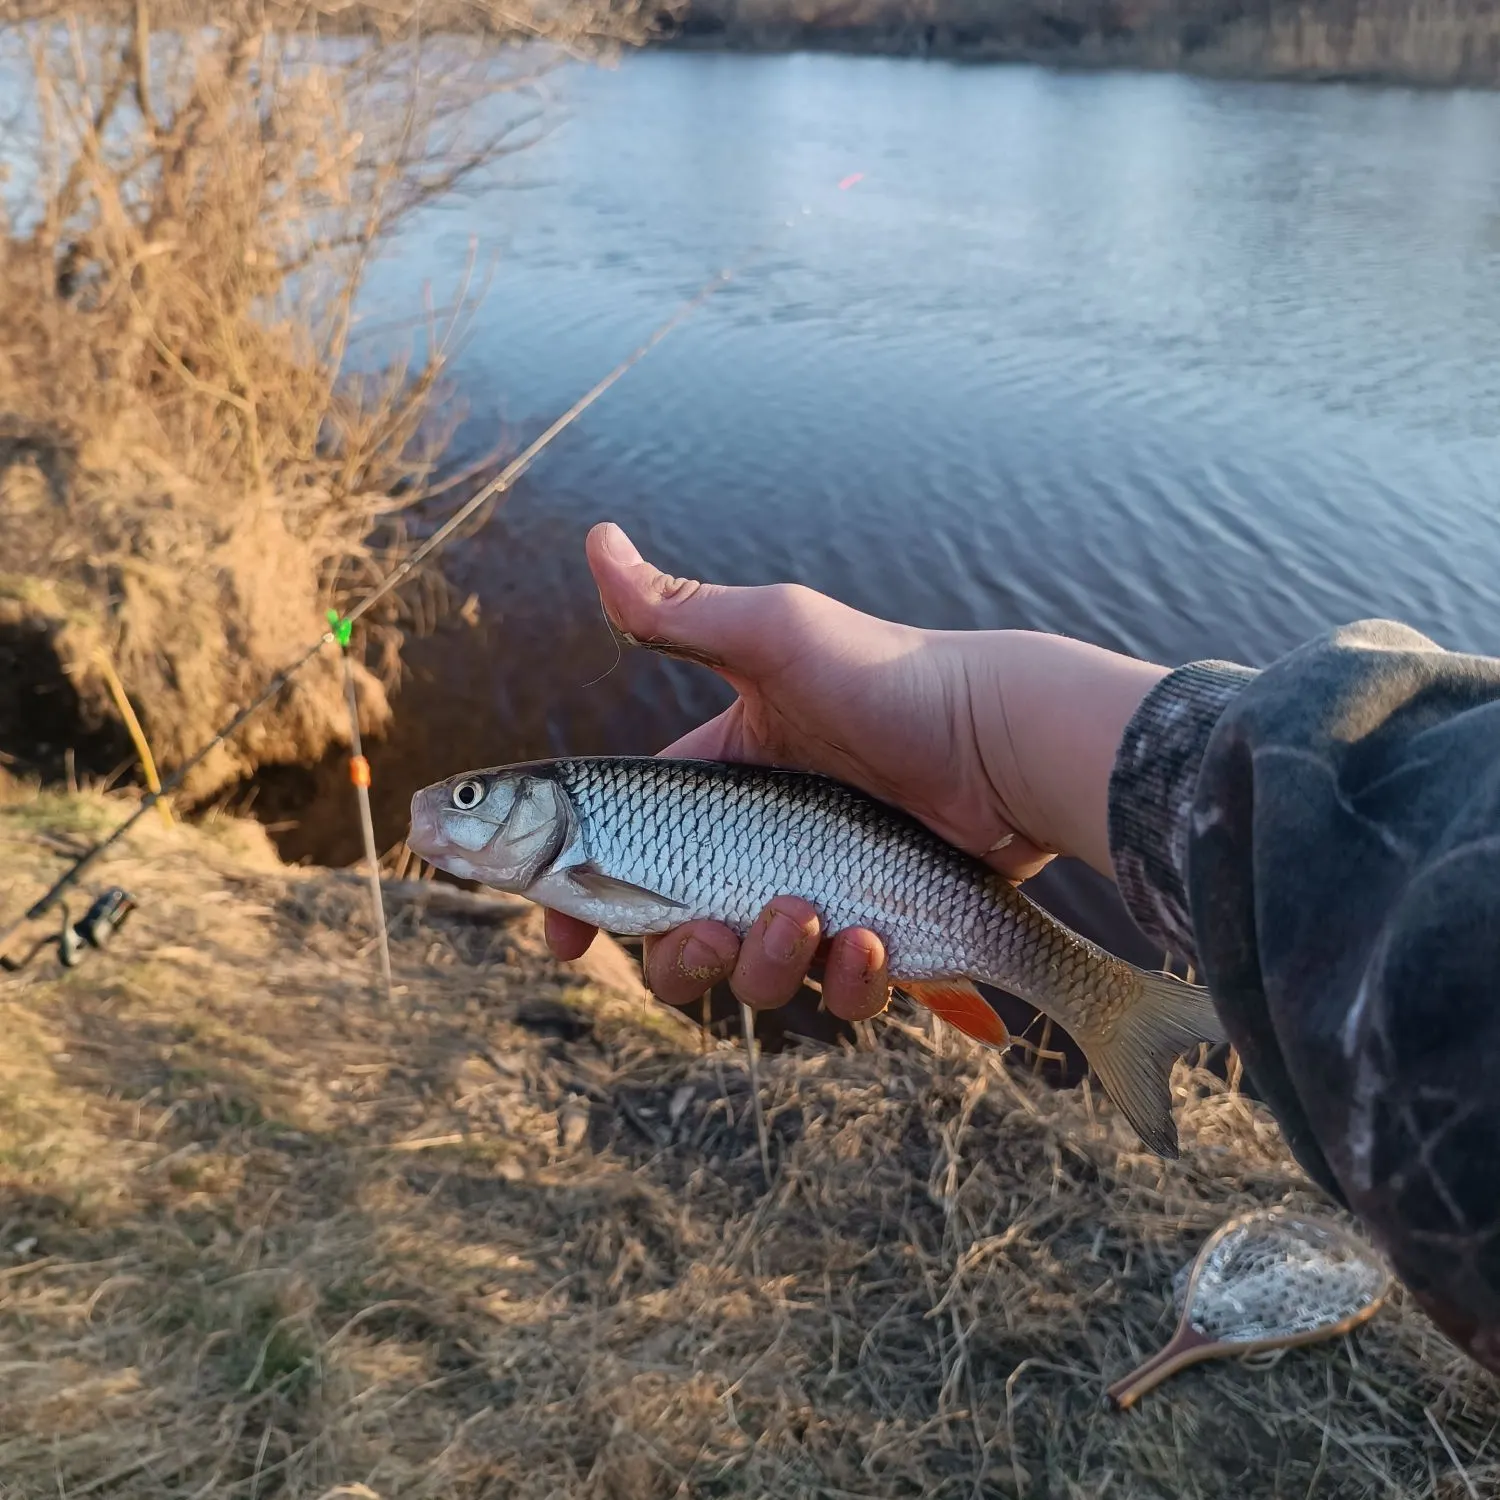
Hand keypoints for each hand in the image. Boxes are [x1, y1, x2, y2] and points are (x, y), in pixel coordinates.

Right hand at [545, 522, 1166, 1021]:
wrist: (1004, 738)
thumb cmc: (889, 676)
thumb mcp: (776, 635)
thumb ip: (679, 611)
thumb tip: (595, 537)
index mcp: (720, 789)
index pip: (626, 859)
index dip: (581, 901)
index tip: (558, 936)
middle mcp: (760, 851)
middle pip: (678, 941)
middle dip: (679, 954)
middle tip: (709, 929)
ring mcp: (820, 900)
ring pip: (756, 978)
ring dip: (765, 963)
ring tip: (811, 914)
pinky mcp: (882, 940)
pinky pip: (840, 995)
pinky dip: (847, 982)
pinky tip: (871, 939)